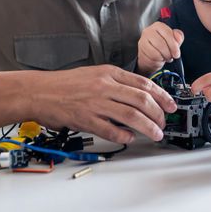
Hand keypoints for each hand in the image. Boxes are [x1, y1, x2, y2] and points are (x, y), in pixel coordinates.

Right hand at [28, 65, 176, 143]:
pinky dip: (124, 136)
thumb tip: (138, 96)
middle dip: (158, 113)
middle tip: (164, 122)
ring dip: (148, 127)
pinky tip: (130, 138)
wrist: (39, 91)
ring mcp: (96, 103)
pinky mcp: (86, 119)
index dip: (162, 95)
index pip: (143, 83)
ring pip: (131, 116)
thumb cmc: (65, 84)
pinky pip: (111, 130)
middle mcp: (105, 86)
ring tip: (155, 134)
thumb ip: (116, 82)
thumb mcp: (94, 73)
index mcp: (109, 73)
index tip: (171, 104)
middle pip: (142, 100)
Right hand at [136, 22, 183, 75]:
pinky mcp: (141, 49)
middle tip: (171, 56)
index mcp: (159, 26)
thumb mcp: (173, 40)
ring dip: (163, 57)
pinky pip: (151, 57)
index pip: (168, 34)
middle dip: (168, 53)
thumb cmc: (163, 46)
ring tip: (164, 57)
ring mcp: (143, 40)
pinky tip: (158, 59)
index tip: (177, 53)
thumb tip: (178, 37)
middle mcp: (149, 30)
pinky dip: (157, 60)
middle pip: (161, 44)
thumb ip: (178, 37)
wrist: (150, 55)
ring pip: (156, 52)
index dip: (174, 46)